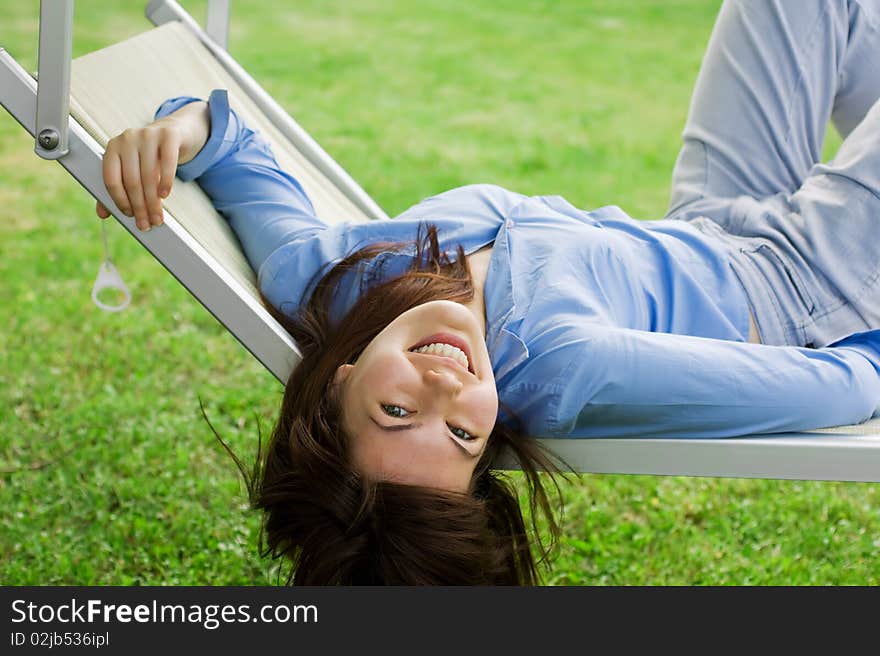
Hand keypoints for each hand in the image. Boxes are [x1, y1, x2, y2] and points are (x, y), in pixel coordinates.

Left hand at [96, 100, 208, 230]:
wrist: (174, 133)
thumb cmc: (150, 156)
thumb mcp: (132, 169)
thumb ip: (117, 188)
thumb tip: (103, 214)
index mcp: (113, 148)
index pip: (112, 179)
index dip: (120, 201)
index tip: (129, 216)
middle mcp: (127, 139)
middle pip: (132, 180)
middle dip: (140, 207)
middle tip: (146, 224)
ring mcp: (148, 135)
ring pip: (149, 175)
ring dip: (154, 202)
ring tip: (157, 217)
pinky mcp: (168, 136)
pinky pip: (167, 163)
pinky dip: (166, 182)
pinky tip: (165, 195)